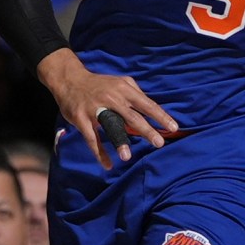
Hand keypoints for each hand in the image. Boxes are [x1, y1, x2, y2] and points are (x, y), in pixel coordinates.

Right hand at [36, 49, 178, 169]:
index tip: (173, 127)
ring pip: (110, 127)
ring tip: (127, 157)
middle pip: (132, 117)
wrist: (71, 80)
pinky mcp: (81, 119)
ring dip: (119, 142)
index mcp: (124, 90)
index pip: (147, 104)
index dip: (160, 116)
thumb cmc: (100, 84)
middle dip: (147, 130)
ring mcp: (95, 109)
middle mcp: (112, 99)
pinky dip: (99, 153)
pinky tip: (108, 164)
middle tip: (159, 143)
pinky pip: (92, 139)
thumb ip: (136, 93)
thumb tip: (151, 107)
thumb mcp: (120, 82)